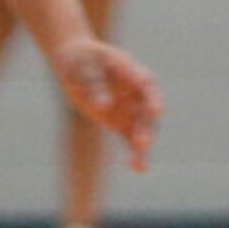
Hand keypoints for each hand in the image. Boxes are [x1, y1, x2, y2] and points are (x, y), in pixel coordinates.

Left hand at [51, 37, 162, 171]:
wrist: (74, 61)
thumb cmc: (79, 59)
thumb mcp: (81, 67)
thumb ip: (94, 85)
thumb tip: (104, 107)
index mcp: (129, 70)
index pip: (145, 83)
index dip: (151, 97)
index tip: (154, 110)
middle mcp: (135, 91)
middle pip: (147, 110)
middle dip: (146, 127)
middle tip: (141, 143)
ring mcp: (130, 107)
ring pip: (142, 128)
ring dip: (142, 145)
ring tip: (139, 164)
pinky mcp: (121, 122)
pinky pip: (131, 139)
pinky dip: (135, 153)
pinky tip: (138, 168)